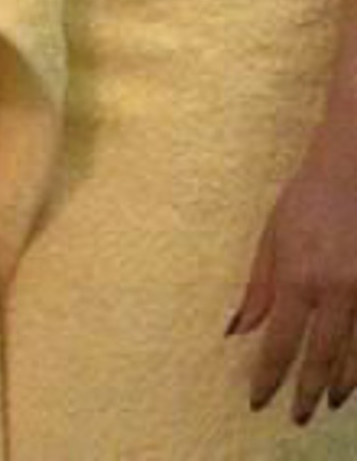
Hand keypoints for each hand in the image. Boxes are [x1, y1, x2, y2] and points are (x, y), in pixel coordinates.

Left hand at [225, 135, 356, 426]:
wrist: (353, 166)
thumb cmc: (306, 197)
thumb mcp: (272, 237)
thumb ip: (259, 288)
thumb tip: (237, 331)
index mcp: (299, 278)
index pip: (280, 343)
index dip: (269, 377)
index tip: (259, 400)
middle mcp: (335, 291)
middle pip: (321, 357)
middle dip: (309, 392)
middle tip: (300, 416)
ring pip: (356, 353)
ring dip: (343, 382)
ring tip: (332, 401)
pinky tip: (356, 372)